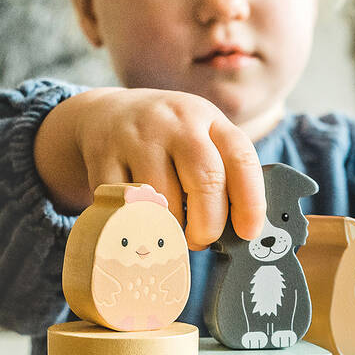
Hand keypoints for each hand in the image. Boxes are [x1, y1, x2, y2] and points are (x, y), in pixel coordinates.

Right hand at [34, 87, 265, 248]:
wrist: (106, 114)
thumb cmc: (169, 140)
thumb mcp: (203, 139)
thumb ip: (226, 174)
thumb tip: (244, 232)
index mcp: (209, 120)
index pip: (242, 159)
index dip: (250, 203)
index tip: (248, 233)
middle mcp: (175, 123)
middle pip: (206, 182)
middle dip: (209, 225)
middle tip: (202, 240)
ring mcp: (137, 137)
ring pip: (164, 202)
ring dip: (171, 229)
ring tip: (170, 228)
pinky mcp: (103, 156)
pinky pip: (126, 208)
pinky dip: (136, 225)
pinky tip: (141, 222)